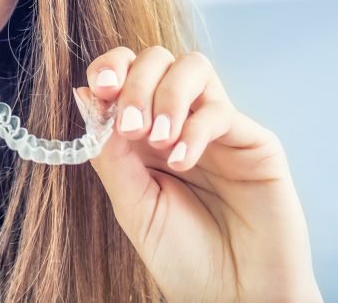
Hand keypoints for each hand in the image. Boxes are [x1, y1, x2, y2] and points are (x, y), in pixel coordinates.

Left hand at [74, 46, 321, 302]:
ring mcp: (218, 127)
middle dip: (136, 82)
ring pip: (193, 67)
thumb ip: (108, 152)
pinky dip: (195, 128)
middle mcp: (180, 120)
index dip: (110, 68)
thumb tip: (82, 95)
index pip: (126, 72)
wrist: (233, 296)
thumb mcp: (131, 203)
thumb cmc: (182, 256)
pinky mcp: (254, 142)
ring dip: (166, 94)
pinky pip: (221, 110)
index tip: (99, 90)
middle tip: (130, 128)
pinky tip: (182, 161)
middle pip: (157, 58)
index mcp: (143, 132)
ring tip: (156, 140)